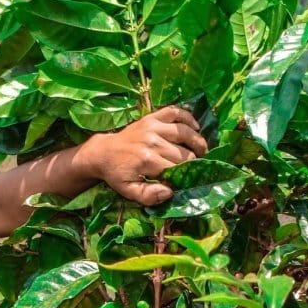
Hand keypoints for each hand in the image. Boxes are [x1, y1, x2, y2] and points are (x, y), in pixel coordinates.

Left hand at [77, 105, 207, 205]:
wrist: (103, 152)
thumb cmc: (117, 174)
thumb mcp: (128, 191)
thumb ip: (148, 195)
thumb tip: (169, 191)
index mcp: (147, 160)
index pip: (177, 169)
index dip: (186, 175)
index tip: (190, 180)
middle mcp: (152, 141)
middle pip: (183, 152)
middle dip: (194, 161)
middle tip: (199, 168)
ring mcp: (153, 126)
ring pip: (184, 132)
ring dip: (197, 141)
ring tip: (204, 150)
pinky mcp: (152, 117)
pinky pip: (175, 112)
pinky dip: (188, 117)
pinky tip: (195, 127)